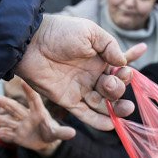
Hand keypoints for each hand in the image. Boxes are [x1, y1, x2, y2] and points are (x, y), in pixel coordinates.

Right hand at [0, 82, 74, 155]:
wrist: (44, 141)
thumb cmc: (51, 132)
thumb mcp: (56, 134)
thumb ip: (62, 133)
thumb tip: (73, 133)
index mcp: (38, 112)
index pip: (33, 99)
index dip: (28, 91)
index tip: (22, 81)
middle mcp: (26, 116)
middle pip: (14, 108)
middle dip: (3, 103)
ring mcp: (20, 126)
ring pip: (8, 121)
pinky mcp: (16, 136)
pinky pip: (7, 134)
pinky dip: (0, 134)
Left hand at [14, 14, 136, 130]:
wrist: (31, 43)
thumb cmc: (60, 33)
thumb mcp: (89, 32)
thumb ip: (109, 45)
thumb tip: (123, 62)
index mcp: (100, 59)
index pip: (120, 71)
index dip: (126, 74)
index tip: (124, 71)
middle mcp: (92, 76)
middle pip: (114, 90)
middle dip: (118, 89)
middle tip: (110, 83)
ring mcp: (80, 89)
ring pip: (103, 104)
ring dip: (116, 109)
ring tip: (125, 109)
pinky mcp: (68, 100)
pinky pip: (85, 114)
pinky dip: (98, 121)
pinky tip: (111, 125)